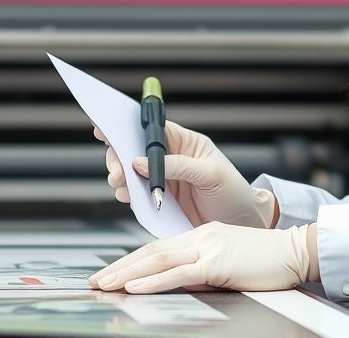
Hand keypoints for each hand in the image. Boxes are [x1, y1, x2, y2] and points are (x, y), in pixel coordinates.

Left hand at [88, 221, 318, 293]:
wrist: (295, 252)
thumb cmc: (268, 260)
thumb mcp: (228, 262)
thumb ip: (202, 269)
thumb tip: (179, 283)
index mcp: (203, 235)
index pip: (159, 248)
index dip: (131, 261)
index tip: (111, 274)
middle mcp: (201, 237)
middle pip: (151, 251)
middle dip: (120, 268)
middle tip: (95, 281)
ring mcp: (208, 247)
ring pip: (158, 260)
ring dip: (127, 273)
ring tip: (105, 284)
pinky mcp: (217, 262)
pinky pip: (178, 272)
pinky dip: (152, 280)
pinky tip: (134, 286)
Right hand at [95, 121, 276, 227]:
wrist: (241, 223)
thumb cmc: (233, 192)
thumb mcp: (210, 175)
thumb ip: (177, 166)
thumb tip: (140, 162)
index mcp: (185, 143)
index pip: (152, 128)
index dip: (128, 125)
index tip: (106, 128)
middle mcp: (171, 158)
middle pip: (134, 149)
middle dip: (119, 157)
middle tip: (117, 173)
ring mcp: (163, 179)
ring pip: (131, 172)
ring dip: (121, 177)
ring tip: (122, 186)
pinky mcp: (159, 200)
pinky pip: (136, 193)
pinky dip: (127, 193)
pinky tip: (128, 197)